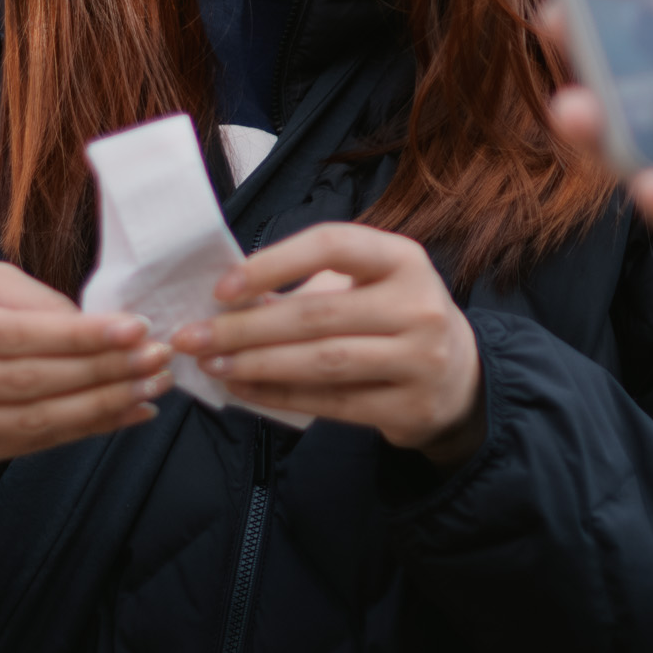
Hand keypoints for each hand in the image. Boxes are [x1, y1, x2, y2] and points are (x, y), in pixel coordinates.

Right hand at [0, 262, 173, 489]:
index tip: (136, 327)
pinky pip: (30, 445)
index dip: (78, 336)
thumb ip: (33, 300)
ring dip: (102, 406)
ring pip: (33, 420)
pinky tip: (125, 412)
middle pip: (27, 381)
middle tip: (157, 357)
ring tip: (151, 386)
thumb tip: (97, 327)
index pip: (13, 334)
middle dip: (103, 371)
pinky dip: (84, 430)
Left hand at [172, 224, 484, 464]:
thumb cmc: (394, 317)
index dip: (274, 262)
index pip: (332, 246)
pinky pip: (331, 403)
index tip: (223, 287)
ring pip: (321, 362)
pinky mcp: (410, 406)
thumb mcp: (369, 284)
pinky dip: (279, 396)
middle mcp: (418, 306)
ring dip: (256, 365)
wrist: (459, 376)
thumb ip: (309, 285)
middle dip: (245, 328)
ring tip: (211, 364)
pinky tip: (243, 390)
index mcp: (403, 259)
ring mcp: (419, 359)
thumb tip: (228, 299)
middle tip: (193, 336)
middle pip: (316, 315)